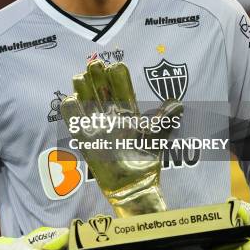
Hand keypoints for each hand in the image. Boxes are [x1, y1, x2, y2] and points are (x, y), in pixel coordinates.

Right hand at [60, 59, 182, 216]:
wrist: (133, 185)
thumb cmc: (145, 160)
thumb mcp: (155, 138)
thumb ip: (164, 120)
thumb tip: (179, 103)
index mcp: (128, 113)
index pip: (121, 90)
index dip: (118, 78)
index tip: (116, 66)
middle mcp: (111, 116)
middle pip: (102, 91)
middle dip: (98, 77)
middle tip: (94, 63)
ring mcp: (97, 127)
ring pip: (87, 102)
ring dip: (83, 89)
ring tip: (81, 75)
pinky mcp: (86, 140)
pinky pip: (75, 123)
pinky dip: (71, 111)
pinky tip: (71, 99)